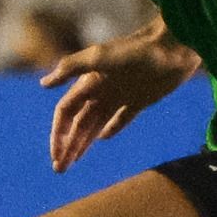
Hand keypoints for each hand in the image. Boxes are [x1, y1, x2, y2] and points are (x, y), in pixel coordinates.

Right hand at [41, 24, 201, 172]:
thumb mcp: (99, 57)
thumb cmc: (136, 50)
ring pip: (95, 124)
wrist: (173, 47)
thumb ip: (70, 68)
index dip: (58, 134)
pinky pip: (121, 119)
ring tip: (74, 162)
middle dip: (66, 145)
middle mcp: (100, 90)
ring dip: (83, 143)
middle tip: (60, 168)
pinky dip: (111, 129)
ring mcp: (120, 96)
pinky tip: (103, 139)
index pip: (66, 113)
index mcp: (88, 82)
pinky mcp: (140, 100)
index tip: (56, 156)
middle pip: (77, 123)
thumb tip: (44, 84)